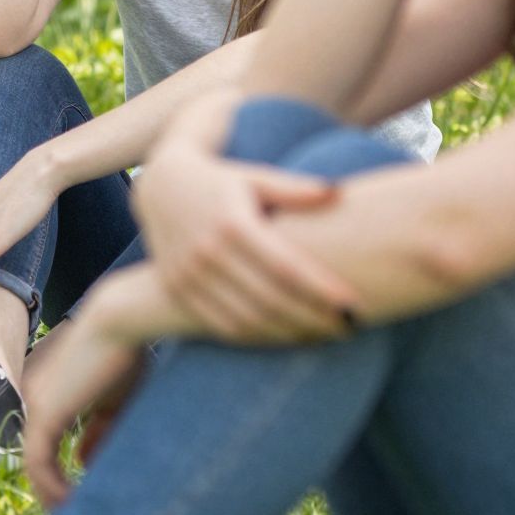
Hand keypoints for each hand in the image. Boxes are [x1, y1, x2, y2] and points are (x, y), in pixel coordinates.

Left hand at [19, 305, 143, 508]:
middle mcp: (32, 399)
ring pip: (33, 463)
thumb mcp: (111, 401)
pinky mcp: (43, 411)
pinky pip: (37, 461)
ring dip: (51, 495)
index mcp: (46, 393)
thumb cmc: (123, 355)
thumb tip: (84, 464)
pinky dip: (52, 487)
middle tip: (74, 513)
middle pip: (35, 455)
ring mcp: (34, 404)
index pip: (42, 443)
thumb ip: (97, 432)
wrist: (120, 320)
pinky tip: (73, 502)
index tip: (77, 496)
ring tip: (74, 514)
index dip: (56, 474)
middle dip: (52, 489)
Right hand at [132, 143, 357, 342]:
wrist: (160, 186)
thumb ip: (294, 189)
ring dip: (290, 333)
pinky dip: (258, 337)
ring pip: (247, 320)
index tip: (353, 303)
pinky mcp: (178, 290)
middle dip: (314, 318)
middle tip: (350, 326)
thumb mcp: (254, 177)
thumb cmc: (221, 181)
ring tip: (323, 334)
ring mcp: (189, 274)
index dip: (321, 289)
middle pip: (270, 299)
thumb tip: (338, 193)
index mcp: (231, 222)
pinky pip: (222, 326)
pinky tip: (285, 335)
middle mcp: (207, 251)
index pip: (285, 267)